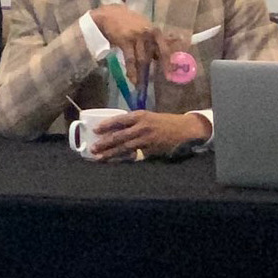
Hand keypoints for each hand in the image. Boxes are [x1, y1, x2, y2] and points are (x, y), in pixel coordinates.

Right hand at [88, 5, 178, 87]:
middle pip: (158, 53)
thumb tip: (172, 45)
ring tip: (143, 84)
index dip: (170, 59)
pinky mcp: (125, 41)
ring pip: (143, 59)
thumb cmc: (129, 22)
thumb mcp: (145, 26)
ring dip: (143, 73)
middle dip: (162, 66)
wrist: (110, 15)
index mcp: (155, 30)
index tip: (173, 70)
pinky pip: (130, 59)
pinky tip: (132, 79)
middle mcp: (148, 33)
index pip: (166, 46)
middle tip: (166, 78)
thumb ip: (156, 38)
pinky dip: (131, 70)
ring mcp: (137, 37)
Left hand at [90, 111, 210, 160]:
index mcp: (140, 115)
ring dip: (111, 153)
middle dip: (105, 142)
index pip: (119, 120)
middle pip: (120, 135)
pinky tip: (114, 161)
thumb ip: (133, 122)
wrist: (184, 129)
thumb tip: (115, 129)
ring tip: (99, 157)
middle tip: (93, 148)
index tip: (95, 130)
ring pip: (125, 147)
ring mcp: (146, 139)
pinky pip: (134, 155)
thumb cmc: (164, 122)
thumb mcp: (148, 117)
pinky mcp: (151, 150)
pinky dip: (123, 159)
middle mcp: (142, 127)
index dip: (106, 125)